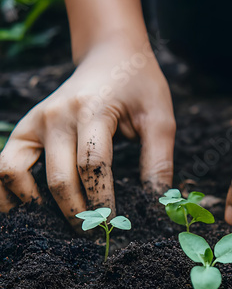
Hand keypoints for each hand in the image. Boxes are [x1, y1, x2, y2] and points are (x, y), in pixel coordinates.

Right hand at [0, 36, 174, 227]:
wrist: (111, 54)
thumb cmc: (139, 86)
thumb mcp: (159, 118)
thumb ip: (158, 161)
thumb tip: (157, 203)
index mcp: (92, 111)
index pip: (92, 166)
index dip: (102, 201)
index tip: (114, 225)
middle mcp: (56, 116)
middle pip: (59, 179)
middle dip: (78, 214)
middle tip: (95, 233)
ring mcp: (35, 122)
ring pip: (16, 173)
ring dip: (35, 206)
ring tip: (63, 224)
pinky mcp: (25, 128)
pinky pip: (4, 164)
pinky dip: (9, 190)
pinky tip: (26, 209)